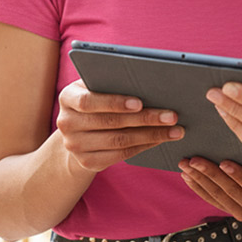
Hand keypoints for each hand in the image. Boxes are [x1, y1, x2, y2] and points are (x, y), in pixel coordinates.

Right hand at [56, 79, 183, 172]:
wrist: (77, 132)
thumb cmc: (96, 99)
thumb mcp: (95, 86)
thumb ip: (111, 81)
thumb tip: (149, 79)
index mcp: (67, 97)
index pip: (88, 101)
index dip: (114, 102)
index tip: (140, 102)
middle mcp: (66, 123)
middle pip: (110, 123)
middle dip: (146, 119)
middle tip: (172, 116)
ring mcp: (75, 146)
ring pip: (119, 141)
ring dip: (151, 135)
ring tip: (175, 130)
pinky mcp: (88, 162)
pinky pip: (121, 155)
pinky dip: (144, 146)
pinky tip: (160, 140)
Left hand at [178, 156, 241, 224]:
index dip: (239, 175)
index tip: (224, 161)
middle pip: (232, 191)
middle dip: (210, 174)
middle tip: (194, 160)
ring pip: (220, 197)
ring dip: (200, 180)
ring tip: (186, 165)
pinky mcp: (237, 214)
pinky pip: (216, 202)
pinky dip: (200, 189)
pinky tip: (188, 177)